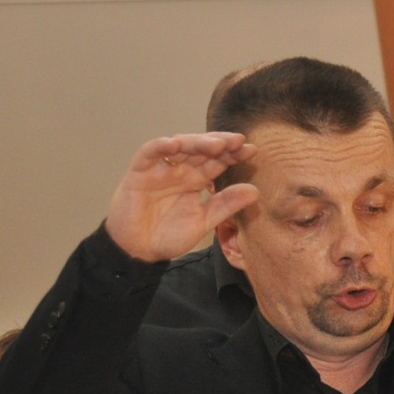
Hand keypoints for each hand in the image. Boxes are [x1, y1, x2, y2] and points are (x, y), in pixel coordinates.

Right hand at [104, 133, 258, 262]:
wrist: (138, 252)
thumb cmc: (168, 236)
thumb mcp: (203, 222)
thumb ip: (226, 205)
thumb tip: (255, 190)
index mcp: (196, 180)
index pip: (217, 160)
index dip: (233, 154)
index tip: (251, 151)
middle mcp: (179, 170)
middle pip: (201, 149)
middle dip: (220, 143)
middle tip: (238, 141)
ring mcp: (160, 168)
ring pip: (179, 146)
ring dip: (197, 142)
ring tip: (216, 144)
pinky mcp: (139, 171)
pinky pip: (149, 152)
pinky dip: (160, 146)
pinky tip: (175, 145)